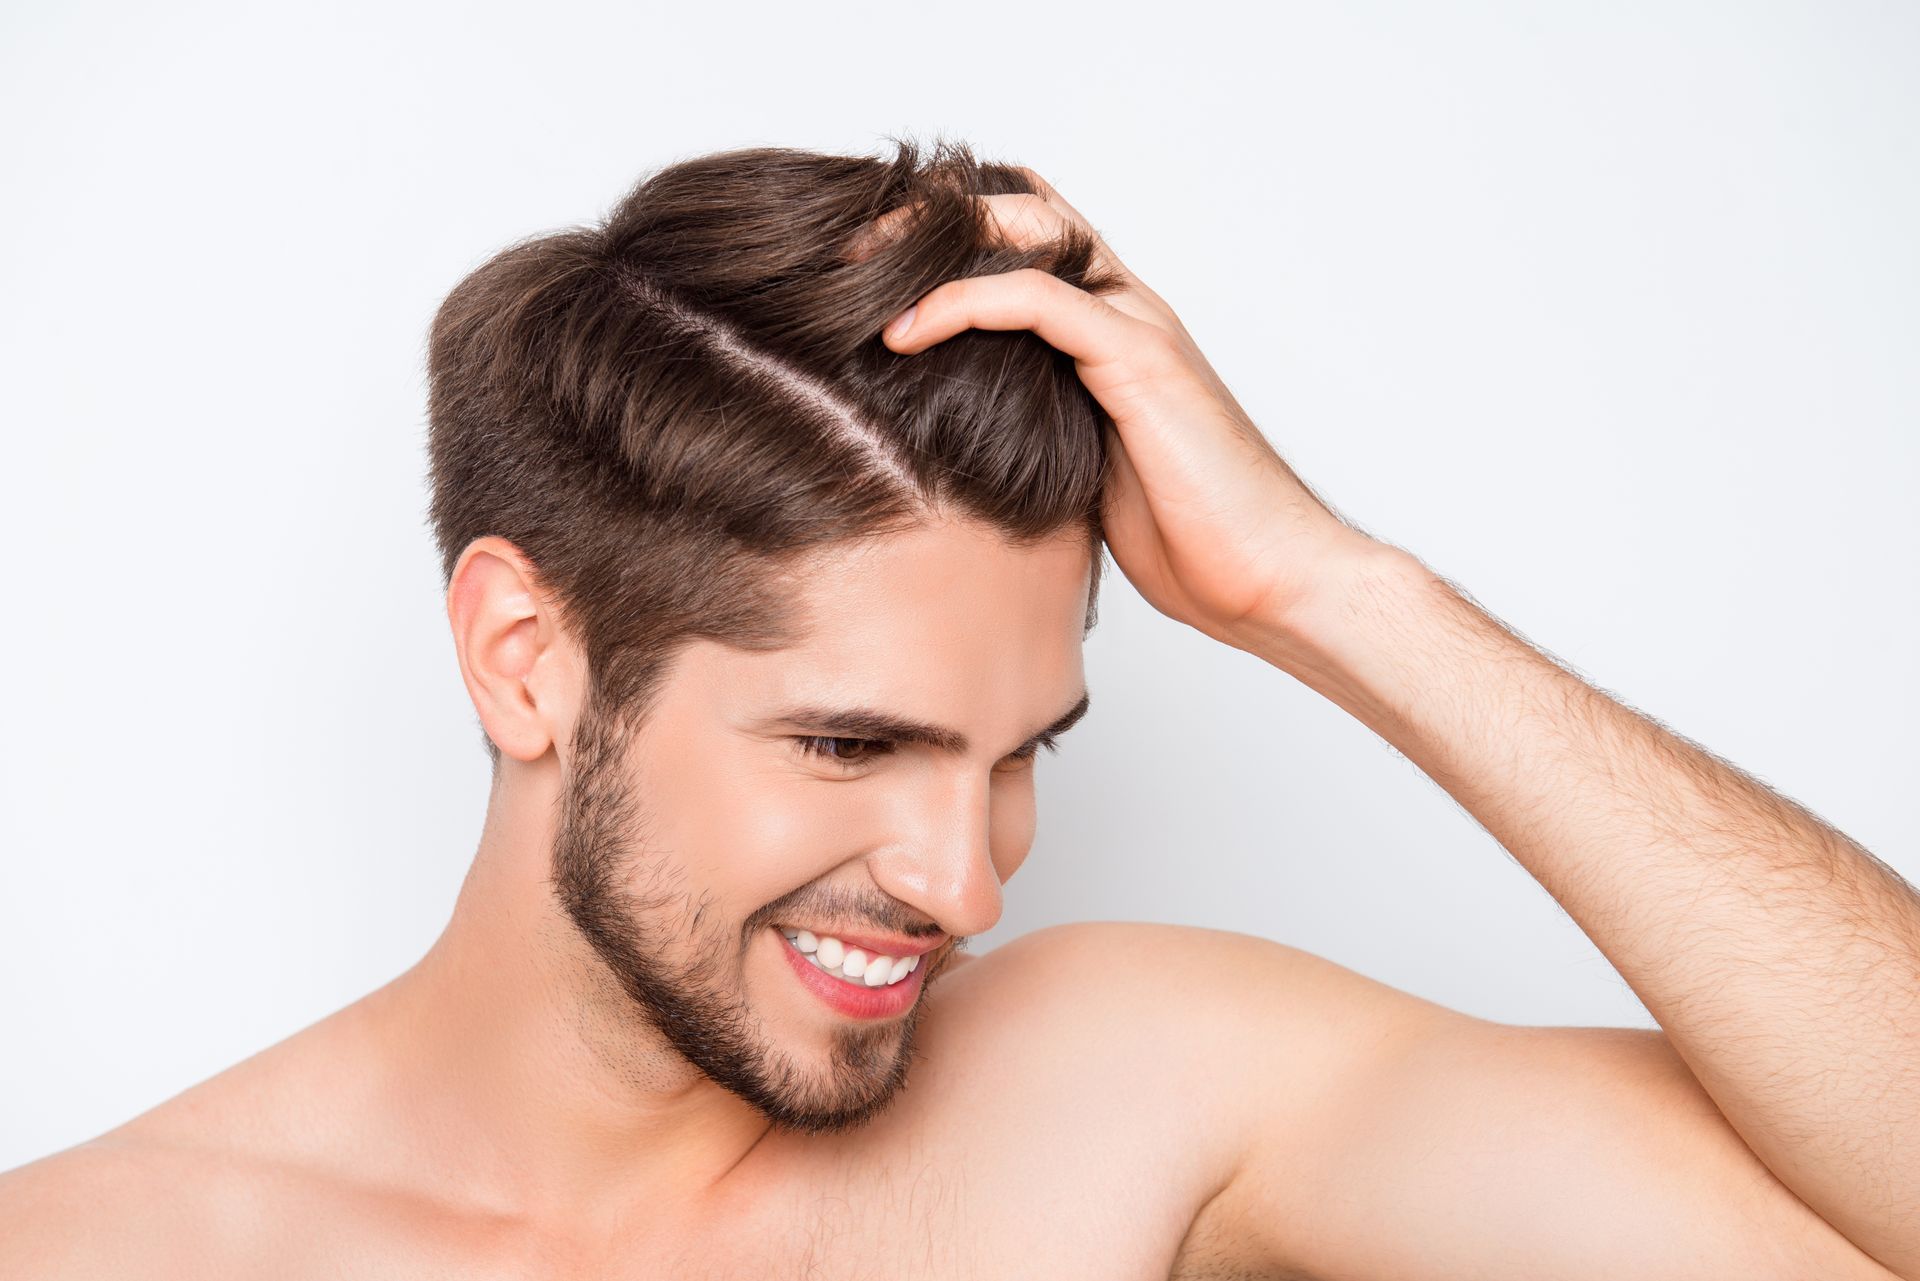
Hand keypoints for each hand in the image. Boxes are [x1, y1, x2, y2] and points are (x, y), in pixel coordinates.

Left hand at [874, 168, 1379, 650]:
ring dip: (933, 242)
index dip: (949, 238)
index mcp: (1112, 335)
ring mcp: (1137, 327)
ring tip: (851, 267)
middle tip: (844, 249)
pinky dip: (963, 303)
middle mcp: (1127, 312)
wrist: (1268, 576)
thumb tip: (953, 444)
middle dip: (928, 217)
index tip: (864, 268)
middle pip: (1021, 213)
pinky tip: (904, 332)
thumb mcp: (1080, 476)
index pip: (1028, 244)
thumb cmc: (1190, 541)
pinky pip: (1040, 299)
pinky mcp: (1139, 359)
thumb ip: (1034, 433)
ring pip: (1028, 233)